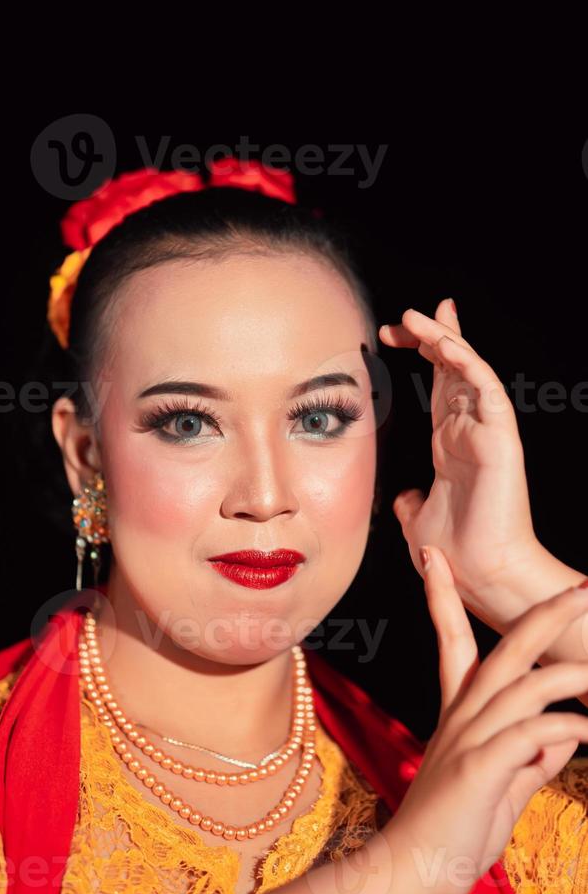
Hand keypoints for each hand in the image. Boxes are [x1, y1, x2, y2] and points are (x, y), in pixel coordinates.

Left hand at [379, 298, 542, 602]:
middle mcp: (470, 431)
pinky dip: (467, 362)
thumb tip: (404, 498)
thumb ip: (411, 503)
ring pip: (469, 369)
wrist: (481, 576)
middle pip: (454, 367)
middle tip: (403, 316)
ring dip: (444, 339)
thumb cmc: (456, 552)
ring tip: (416, 316)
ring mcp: (487, 431)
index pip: (440, 384)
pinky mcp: (501, 438)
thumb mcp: (418, 520)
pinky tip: (444, 343)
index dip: (422, 354)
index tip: (392, 334)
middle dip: (431, 336)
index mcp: (451, 443)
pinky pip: (486, 389)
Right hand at [386, 544, 587, 893]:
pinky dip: (563, 730)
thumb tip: (561, 740)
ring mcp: (468, 738)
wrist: (415, 868)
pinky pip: (530, 735)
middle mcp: (462, 715)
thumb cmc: (456, 826)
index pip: (453, 640)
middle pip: (504, 650)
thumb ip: (529, 759)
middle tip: (579, 590)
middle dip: (542, 616)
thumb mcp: (500, 784)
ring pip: (524, 686)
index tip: (435, 558)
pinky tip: (584, 733)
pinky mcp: (479, 767)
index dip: (444, 597)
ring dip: (569, 676)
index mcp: (460, 713)